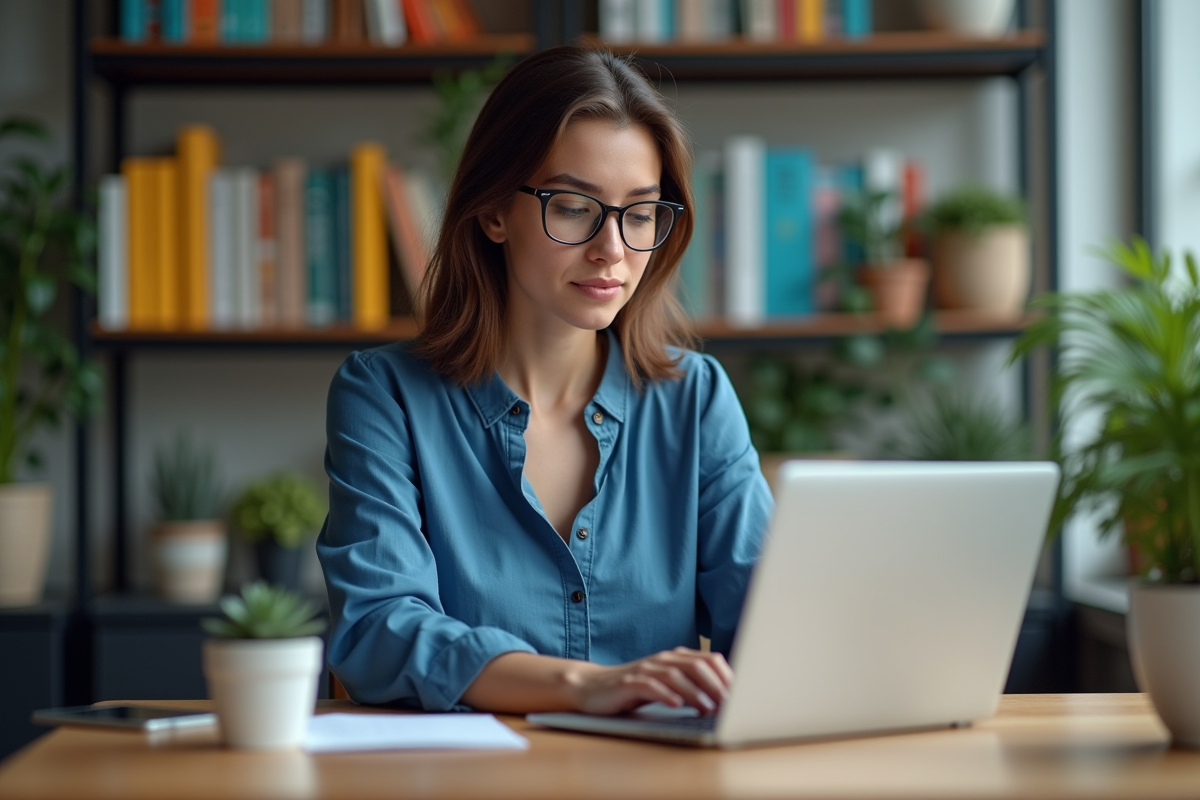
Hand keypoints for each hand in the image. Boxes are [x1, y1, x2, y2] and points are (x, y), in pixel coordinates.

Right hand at [566, 647, 733, 715]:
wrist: (592, 688)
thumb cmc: (633, 690)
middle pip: (696, 666)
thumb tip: (725, 699)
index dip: (727, 677)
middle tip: (728, 705)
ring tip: (708, 708)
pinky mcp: (628, 683)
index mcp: (675, 659)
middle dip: (715, 685)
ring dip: (694, 693)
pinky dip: (665, 694)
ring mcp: (645, 669)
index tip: (741, 696)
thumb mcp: (665, 686)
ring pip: (675, 676)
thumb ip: (690, 686)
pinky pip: (649, 686)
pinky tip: (676, 706)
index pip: (709, 660)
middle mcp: (662, 660)